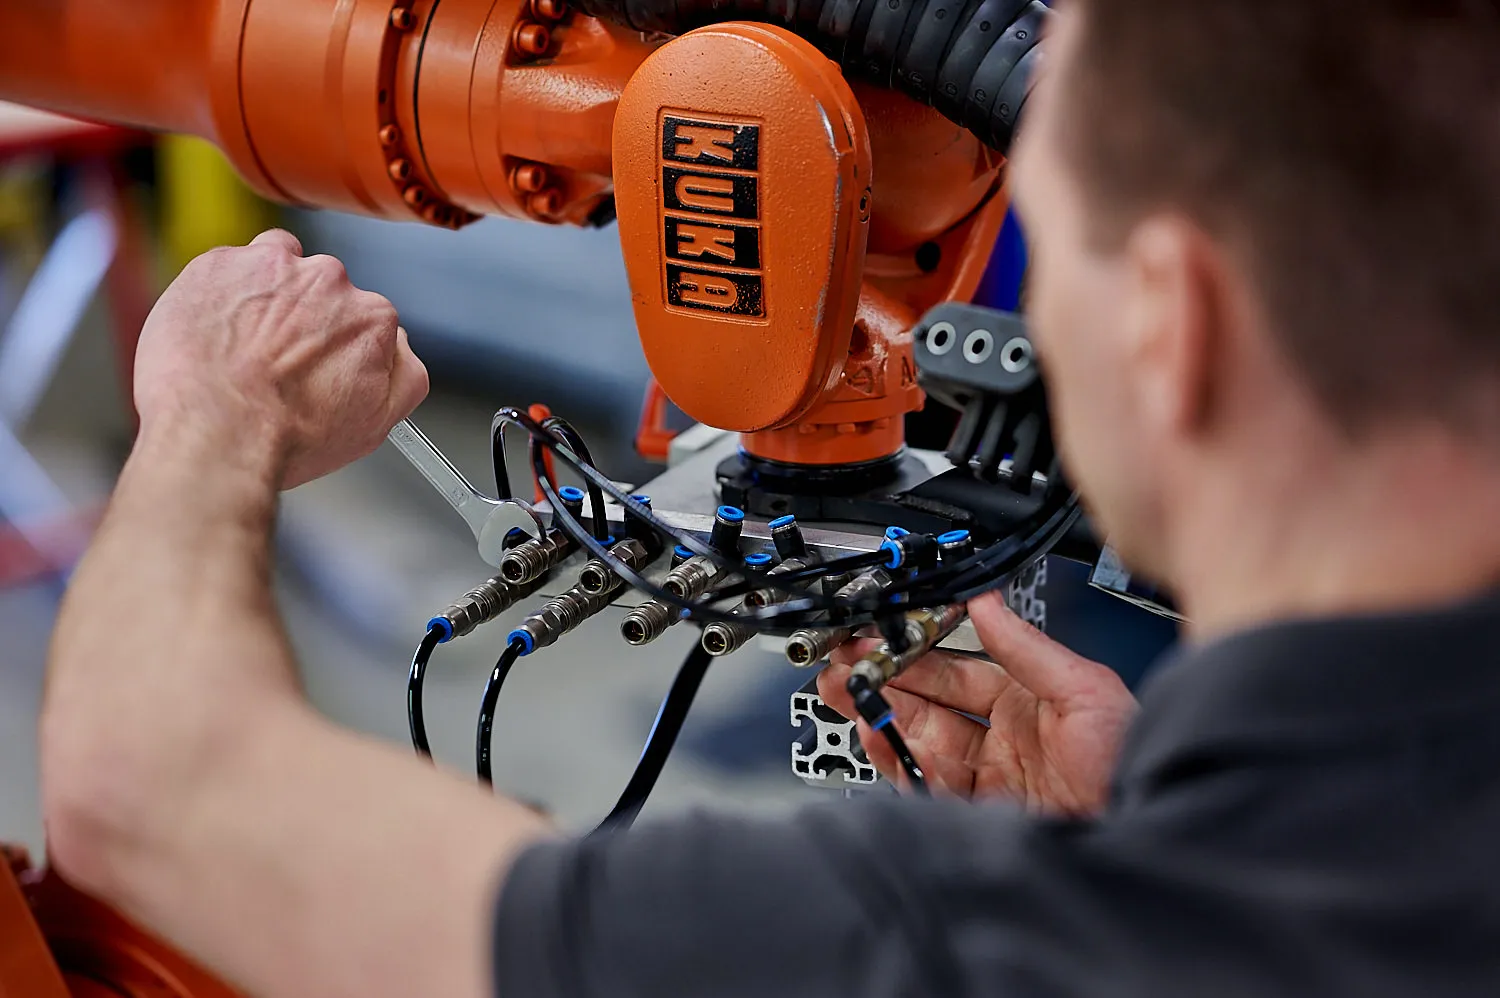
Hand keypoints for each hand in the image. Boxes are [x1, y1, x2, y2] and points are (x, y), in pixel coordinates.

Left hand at [133, 230, 428, 488]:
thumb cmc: (287, 437)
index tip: (320, 366)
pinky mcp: (218, 264)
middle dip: (304, 315)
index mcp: (370, 316)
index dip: (340, 345)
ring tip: (245, 342)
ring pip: (277, 265)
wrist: (214, 434)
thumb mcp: (377, 424)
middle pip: (322, 287)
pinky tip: (214, 334)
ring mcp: (271, 267)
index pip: (365, 317)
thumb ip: (406, 374)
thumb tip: (398, 346)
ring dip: (268, 293)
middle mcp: (327, 280)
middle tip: (277, 360)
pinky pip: (228, 268)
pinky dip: (223, 294)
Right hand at [818, 590, 1137, 813]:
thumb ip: (1027, 648)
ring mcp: (989, 781)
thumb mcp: (1085, 691)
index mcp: (1027, 703)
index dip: (915, 653)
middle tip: (846, 667)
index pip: (954, 671)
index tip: (883, 639)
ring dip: (882, 719)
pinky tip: (883, 739)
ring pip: (919, 744)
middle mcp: (1003, 741)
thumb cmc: (1132, 763)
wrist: (1141, 837)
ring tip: (852, 698)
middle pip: (927, 706)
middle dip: (883, 684)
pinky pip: (926, 786)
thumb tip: (986, 602)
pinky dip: (899, 762)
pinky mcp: (978, 817)